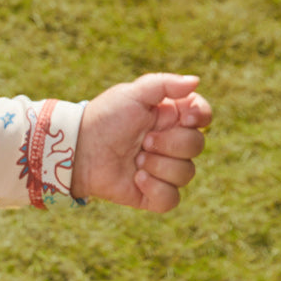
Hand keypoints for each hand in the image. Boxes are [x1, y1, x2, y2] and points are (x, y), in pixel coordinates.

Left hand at [69, 73, 211, 211]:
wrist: (78, 148)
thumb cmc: (104, 118)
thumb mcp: (132, 94)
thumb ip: (165, 84)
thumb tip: (196, 81)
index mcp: (170, 117)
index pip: (203, 116)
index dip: (199, 118)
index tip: (183, 118)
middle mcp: (171, 144)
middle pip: (197, 145)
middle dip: (170, 143)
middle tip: (144, 141)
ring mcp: (163, 170)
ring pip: (186, 173)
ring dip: (159, 165)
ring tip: (136, 159)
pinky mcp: (152, 194)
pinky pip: (172, 199)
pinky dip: (156, 189)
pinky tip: (137, 178)